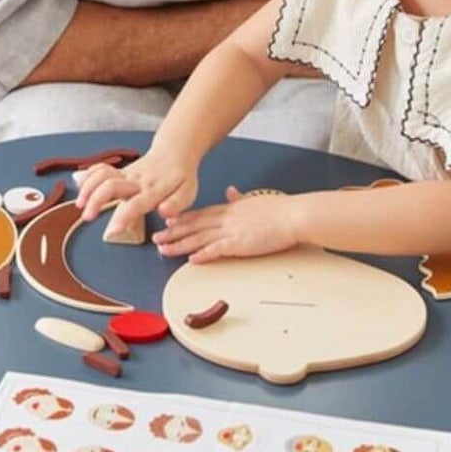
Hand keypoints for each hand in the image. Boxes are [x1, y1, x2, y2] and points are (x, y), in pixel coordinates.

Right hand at [75, 146, 198, 231]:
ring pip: (102, 175)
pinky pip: (101, 169)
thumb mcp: (188, 192)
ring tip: (80, 205)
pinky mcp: (120, 171)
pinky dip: (88, 175)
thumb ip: (176, 204)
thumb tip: (164, 212)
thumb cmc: (181, 177)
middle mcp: (137, 180)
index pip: (136, 203)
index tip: (114, 230)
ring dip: (88, 189)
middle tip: (88, 216)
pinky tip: (78, 184)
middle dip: (96, 200)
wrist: (175, 152)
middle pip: (111, 185)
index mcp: (153, 190)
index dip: (124, 216)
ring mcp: (126, 173)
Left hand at [152, 185, 301, 262]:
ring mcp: (232, 231)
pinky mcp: (241, 243)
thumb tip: (231, 191)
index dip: (182, 219)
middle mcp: (227, 219)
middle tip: (156, 238)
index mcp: (231, 209)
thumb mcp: (255, 199)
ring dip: (180, 245)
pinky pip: (218, 249)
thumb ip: (240, 198)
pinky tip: (191, 260)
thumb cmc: (280, 210)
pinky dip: (203, 255)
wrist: (294, 214)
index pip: (201, 214)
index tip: (168, 222)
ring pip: (200, 238)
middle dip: (173, 232)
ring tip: (164, 250)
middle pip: (194, 226)